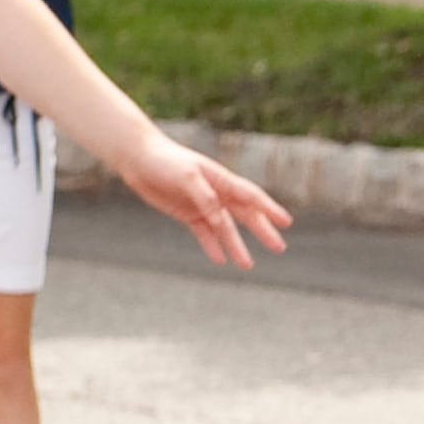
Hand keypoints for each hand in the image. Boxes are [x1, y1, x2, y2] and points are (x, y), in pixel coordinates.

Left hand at [119, 133, 291, 265]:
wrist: (138, 158)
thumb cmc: (165, 161)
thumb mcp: (187, 177)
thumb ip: (206, 198)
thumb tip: (222, 218)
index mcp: (222, 180)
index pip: (251, 197)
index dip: (269, 209)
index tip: (286, 222)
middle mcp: (217, 193)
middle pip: (245, 215)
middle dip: (262, 231)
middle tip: (279, 248)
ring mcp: (203, 204)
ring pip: (225, 229)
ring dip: (237, 245)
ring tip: (248, 265)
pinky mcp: (187, 213)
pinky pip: (204, 233)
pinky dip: (212, 246)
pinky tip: (220, 259)